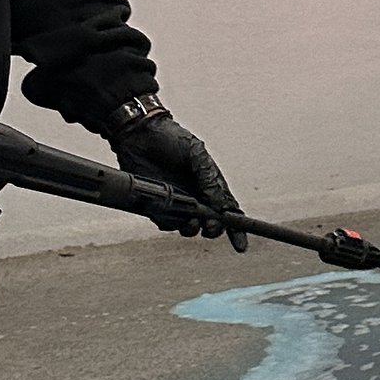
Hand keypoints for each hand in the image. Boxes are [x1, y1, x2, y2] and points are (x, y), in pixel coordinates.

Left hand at [107, 104, 242, 244]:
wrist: (139, 135)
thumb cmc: (171, 139)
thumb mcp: (196, 153)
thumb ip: (208, 178)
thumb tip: (220, 204)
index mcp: (211, 184)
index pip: (229, 209)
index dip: (237, 228)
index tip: (240, 244)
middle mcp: (196, 196)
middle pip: (211, 223)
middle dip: (214, 229)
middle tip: (210, 227)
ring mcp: (177, 202)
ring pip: (189, 227)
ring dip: (192, 229)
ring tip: (191, 223)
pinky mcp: (157, 206)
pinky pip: (166, 222)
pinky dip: (170, 222)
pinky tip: (169, 212)